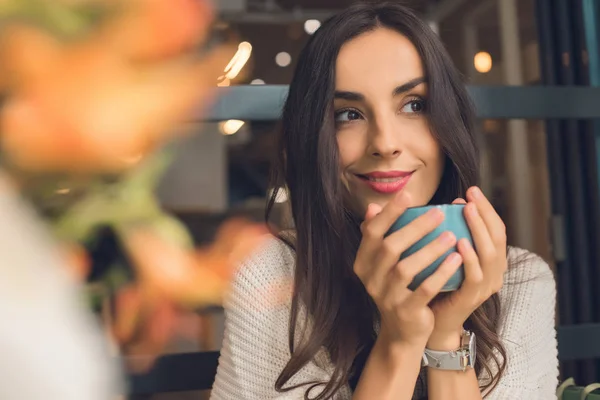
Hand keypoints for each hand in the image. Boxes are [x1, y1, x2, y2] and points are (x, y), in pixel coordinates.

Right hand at [354, 192, 463, 348]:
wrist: (402, 331)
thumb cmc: (397, 288)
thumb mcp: (384, 264)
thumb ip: (379, 237)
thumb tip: (373, 207)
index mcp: (363, 263)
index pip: (372, 232)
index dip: (389, 213)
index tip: (407, 194)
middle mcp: (370, 279)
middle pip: (389, 247)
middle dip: (415, 227)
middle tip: (439, 213)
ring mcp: (386, 297)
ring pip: (406, 268)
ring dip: (430, 249)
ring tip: (451, 235)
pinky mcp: (405, 311)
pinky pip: (424, 290)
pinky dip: (440, 273)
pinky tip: (456, 259)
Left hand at [428, 187, 506, 349]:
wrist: (430, 321)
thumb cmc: (434, 283)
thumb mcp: (442, 256)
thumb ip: (442, 236)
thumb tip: (430, 207)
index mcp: (489, 261)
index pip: (495, 229)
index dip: (486, 209)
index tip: (471, 191)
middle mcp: (493, 272)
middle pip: (497, 237)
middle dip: (485, 213)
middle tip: (471, 194)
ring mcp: (485, 286)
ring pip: (490, 254)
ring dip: (479, 229)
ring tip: (467, 209)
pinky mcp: (472, 297)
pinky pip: (475, 275)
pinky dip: (470, 257)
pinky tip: (460, 242)